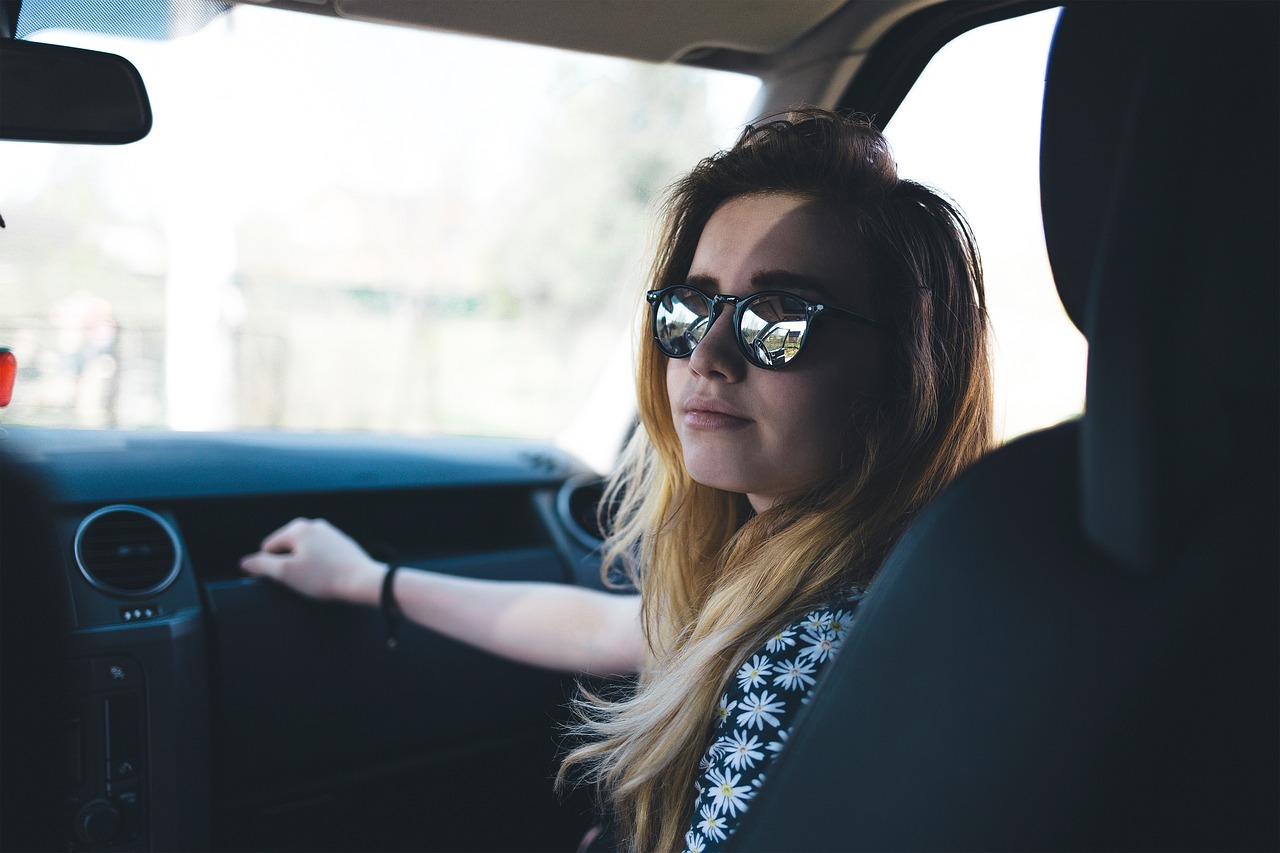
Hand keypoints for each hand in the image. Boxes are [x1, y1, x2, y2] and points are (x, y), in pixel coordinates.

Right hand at [240, 518, 383, 604]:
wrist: (363, 581)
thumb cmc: (324, 577)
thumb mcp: (286, 573)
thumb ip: (262, 565)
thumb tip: (245, 562)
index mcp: (298, 528)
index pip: (269, 546)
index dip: (269, 566)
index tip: (283, 580)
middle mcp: (315, 525)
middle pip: (288, 548)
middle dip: (289, 564)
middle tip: (301, 581)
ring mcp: (331, 533)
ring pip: (306, 551)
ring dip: (305, 566)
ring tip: (315, 580)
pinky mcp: (343, 544)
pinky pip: (322, 555)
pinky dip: (320, 566)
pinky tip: (326, 577)